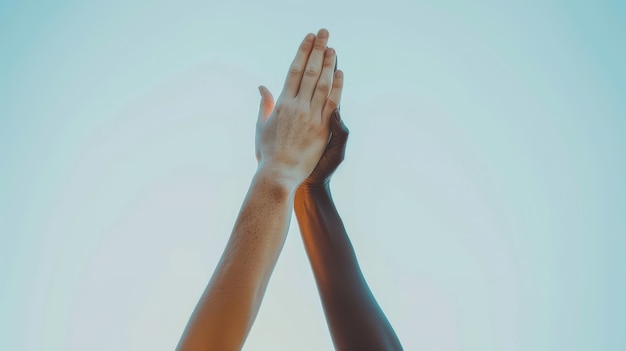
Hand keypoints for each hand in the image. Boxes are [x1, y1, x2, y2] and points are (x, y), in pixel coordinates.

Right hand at [255, 29, 343, 188]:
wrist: (279, 175)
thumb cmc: (268, 154)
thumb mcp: (261, 127)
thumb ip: (264, 105)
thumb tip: (262, 87)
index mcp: (281, 105)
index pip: (293, 71)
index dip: (302, 52)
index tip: (308, 39)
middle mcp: (296, 107)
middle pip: (309, 72)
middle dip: (317, 50)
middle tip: (323, 32)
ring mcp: (310, 117)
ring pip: (321, 84)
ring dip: (328, 64)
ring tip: (332, 47)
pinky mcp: (322, 129)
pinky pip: (331, 103)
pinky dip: (336, 86)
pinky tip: (339, 73)